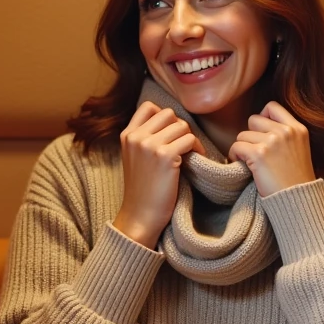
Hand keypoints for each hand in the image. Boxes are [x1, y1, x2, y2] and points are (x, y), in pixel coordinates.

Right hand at [113, 102, 205, 248]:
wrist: (140, 216)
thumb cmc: (142, 190)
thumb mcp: (134, 158)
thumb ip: (144, 139)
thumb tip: (172, 122)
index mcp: (126, 135)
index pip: (148, 107)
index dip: (164, 116)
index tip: (171, 132)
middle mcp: (136, 137)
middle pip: (168, 113)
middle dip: (180, 127)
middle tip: (183, 144)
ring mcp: (149, 145)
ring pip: (181, 126)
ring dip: (190, 139)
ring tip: (190, 153)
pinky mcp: (165, 156)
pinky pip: (190, 140)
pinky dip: (197, 148)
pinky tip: (195, 160)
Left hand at [228, 101, 314, 196]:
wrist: (297, 201)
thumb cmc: (296, 180)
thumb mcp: (299, 149)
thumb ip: (285, 135)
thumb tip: (259, 126)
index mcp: (298, 128)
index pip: (272, 107)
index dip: (262, 118)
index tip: (261, 134)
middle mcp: (286, 132)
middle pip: (253, 120)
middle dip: (251, 136)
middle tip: (255, 152)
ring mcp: (272, 142)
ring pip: (242, 135)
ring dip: (242, 149)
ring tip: (251, 163)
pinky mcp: (259, 154)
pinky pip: (236, 146)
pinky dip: (234, 156)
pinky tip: (243, 166)